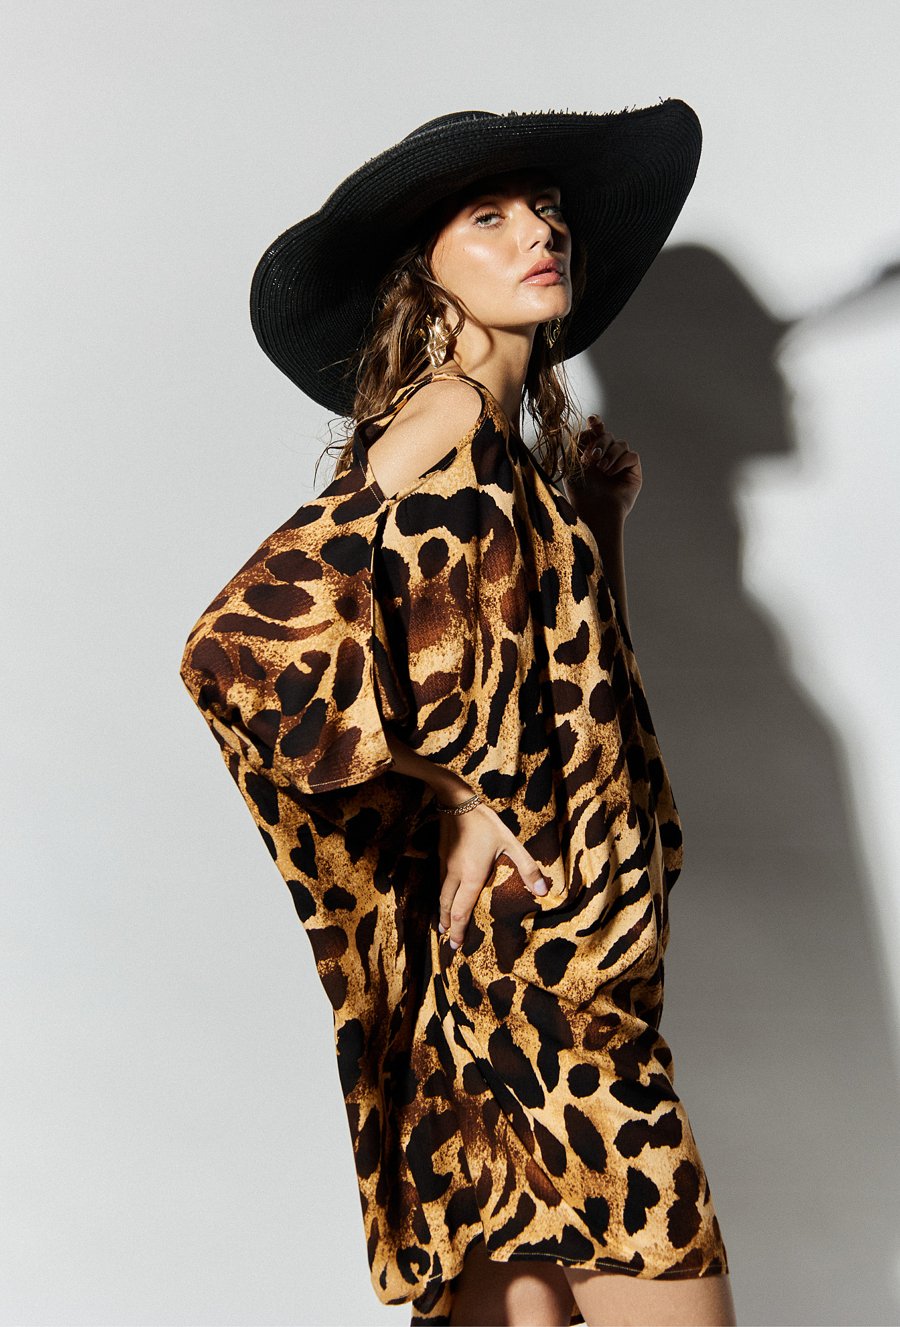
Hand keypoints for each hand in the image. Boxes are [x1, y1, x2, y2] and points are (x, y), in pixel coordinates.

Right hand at [437, 800, 549, 949]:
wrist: (456, 802)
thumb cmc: (485, 823)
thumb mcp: (511, 843)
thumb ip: (527, 867)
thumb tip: (543, 890)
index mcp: (472, 877)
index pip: (462, 911)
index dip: (459, 930)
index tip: (457, 945)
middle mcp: (455, 876)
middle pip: (447, 907)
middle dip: (448, 927)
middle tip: (449, 942)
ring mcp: (446, 866)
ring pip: (441, 896)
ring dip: (442, 913)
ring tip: (443, 925)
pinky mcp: (441, 856)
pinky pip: (440, 883)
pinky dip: (441, 897)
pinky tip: (444, 897)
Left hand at [567, 415, 641, 520]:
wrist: (595, 512)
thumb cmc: (580, 494)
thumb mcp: (571, 468)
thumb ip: (573, 449)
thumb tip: (579, 433)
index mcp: (590, 454)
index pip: (595, 433)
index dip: (595, 424)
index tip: (593, 420)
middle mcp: (606, 457)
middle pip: (607, 435)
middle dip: (600, 442)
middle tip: (593, 456)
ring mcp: (620, 464)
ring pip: (620, 444)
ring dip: (610, 454)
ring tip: (602, 470)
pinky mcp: (632, 471)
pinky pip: (631, 455)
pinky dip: (621, 462)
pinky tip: (611, 473)